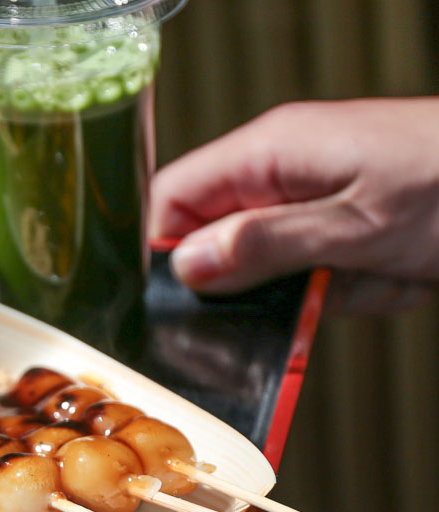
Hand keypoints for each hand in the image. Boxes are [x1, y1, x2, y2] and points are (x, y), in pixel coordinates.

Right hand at [151, 97, 438, 313]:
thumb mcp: (355, 227)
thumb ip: (261, 245)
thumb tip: (185, 265)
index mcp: (270, 152)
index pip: (174, 199)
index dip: (169, 252)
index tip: (186, 300)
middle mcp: (284, 170)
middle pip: (225, 244)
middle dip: (268, 283)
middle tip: (321, 286)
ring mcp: (317, 195)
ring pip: (277, 270)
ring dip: (328, 289)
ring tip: (383, 275)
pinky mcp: (348, 221)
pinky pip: (323, 274)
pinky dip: (361, 287)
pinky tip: (400, 275)